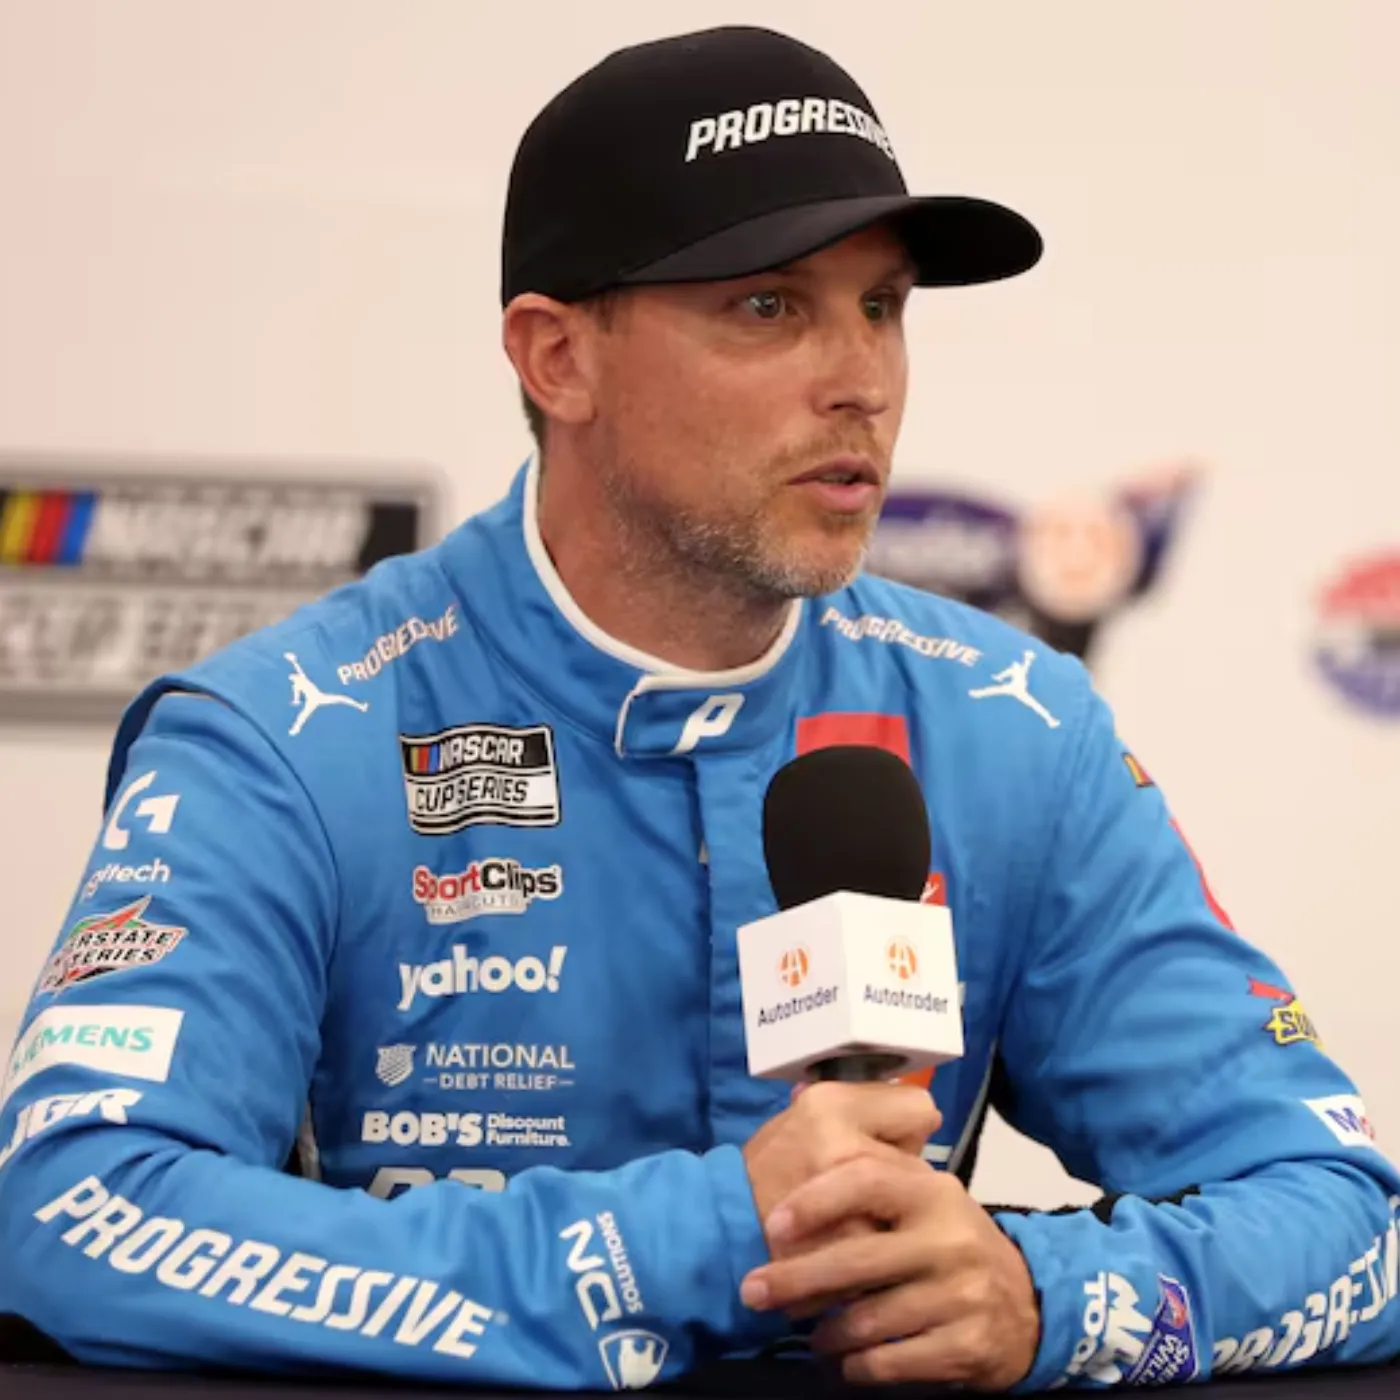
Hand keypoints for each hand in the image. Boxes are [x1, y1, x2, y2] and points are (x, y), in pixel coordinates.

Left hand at [739, 1153, 1040, 1389]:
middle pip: (857, 1260)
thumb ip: (875, 1177)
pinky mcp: (965, 1346)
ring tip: (806, 1332)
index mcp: (934, 1192)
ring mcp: (961, 1295)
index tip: (772, 1223)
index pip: (866, 1182)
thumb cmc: (950, 1242)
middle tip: (752, 1291)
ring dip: (824, 1332)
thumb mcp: (925, 1199)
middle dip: (794, 1278)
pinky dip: (857, 1366)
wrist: (1025, 1305)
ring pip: (867, 1320)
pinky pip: (890, 1362)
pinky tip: (844, 1362)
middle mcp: (950, 1239)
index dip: (815, 1200)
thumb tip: (802, 1135)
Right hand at [741, 1081, 940, 1250]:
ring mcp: (850, 1199)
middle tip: (870, 1198)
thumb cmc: (768, 1172)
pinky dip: (883, 1260)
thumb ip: (858, 1113)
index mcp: (829, 1103)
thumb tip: (915, 1115)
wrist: (721, 1230)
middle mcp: (842, 1142)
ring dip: (897, 1223)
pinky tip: (857, 1262)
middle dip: (905, 1184)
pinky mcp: (851, 1248)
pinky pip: (896, 1250)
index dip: (907, 1130)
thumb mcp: (804, 1119)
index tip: (889, 1146)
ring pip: (913, 1213)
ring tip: (862, 1230)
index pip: (919, 1108)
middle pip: (921, 1164)